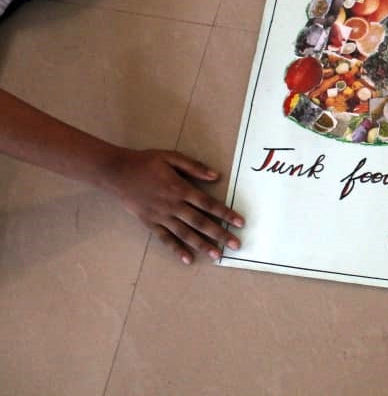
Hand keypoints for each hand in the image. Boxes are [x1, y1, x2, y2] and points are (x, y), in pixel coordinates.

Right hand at [102, 148, 244, 263]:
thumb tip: (216, 176)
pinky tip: (188, 259)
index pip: (209, 204)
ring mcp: (161, 216)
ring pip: (185, 234)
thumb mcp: (171, 157)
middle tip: (236, 245)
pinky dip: (176, 249)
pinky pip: (165, 239)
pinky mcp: (150, 223)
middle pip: (201, 222)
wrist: (116, 172)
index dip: (226, 214)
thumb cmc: (146, 162)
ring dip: (202, 245)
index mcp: (181, 188)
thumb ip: (194, 167)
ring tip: (217, 255)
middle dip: (220, 234)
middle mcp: (173, 205)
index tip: (240, 223)